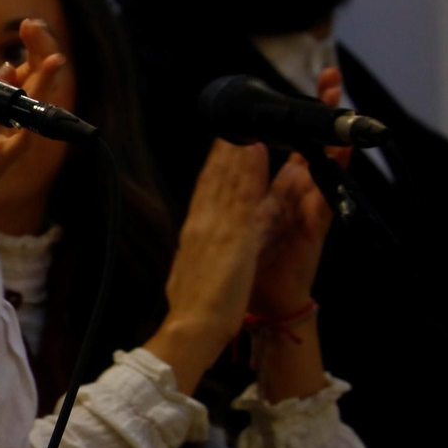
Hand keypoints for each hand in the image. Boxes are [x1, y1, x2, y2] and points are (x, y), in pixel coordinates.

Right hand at [158, 139, 276, 354]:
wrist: (192, 326)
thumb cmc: (194, 307)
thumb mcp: (190, 271)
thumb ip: (195, 251)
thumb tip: (193, 243)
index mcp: (193, 233)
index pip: (203, 191)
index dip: (212, 165)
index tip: (220, 144)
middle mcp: (202, 224)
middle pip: (214, 179)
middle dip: (224, 151)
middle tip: (233, 121)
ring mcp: (217, 227)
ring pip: (228, 179)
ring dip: (238, 150)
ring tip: (247, 125)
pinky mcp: (234, 235)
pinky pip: (243, 195)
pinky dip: (249, 171)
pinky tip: (257, 151)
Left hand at [250, 72, 344, 316]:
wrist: (248, 310)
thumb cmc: (238, 270)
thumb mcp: (230, 223)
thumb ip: (234, 190)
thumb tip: (227, 155)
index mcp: (265, 192)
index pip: (276, 146)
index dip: (283, 117)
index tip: (285, 87)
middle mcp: (289, 196)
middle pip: (305, 146)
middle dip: (317, 114)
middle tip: (330, 78)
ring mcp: (304, 210)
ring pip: (322, 163)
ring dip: (332, 134)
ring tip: (342, 104)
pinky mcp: (313, 231)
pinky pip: (325, 197)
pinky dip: (327, 175)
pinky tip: (334, 153)